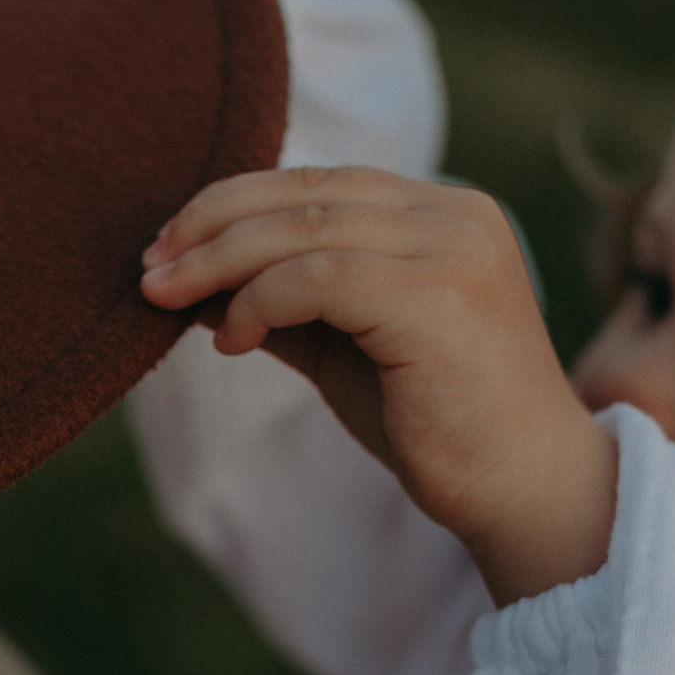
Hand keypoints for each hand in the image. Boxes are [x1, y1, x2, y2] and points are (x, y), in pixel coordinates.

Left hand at [141, 168, 617, 605]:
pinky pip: (320, 276)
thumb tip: (191, 281)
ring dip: (220, 261)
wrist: (526, 492)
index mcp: (443, 212)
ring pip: (305, 227)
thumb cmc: (438, 425)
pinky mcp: (438, 298)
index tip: (167, 248)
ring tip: (166, 299)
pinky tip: (233, 339)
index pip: (319, 182)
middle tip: (148, 267)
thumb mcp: (347, 346)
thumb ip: (284, 302)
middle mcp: (454, 214)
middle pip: (305, 191)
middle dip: (211, 225)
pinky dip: (261, 300)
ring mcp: (452, 250)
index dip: (233, 205)